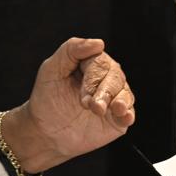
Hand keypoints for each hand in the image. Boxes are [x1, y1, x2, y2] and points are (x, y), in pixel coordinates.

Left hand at [0, 37, 134, 173]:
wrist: (46, 132)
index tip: (82, 96)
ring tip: (102, 110)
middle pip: (115, 76)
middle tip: (87, 105)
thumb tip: (99, 43)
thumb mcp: (51, 69)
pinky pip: (129, 113)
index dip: (93, 78)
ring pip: (125, 93)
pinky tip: (124, 116)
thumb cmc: (47, 98)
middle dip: (103, 91)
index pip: (100, 62)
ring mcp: (112, 98)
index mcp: (89, 63)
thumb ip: (71, 50)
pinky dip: (128, 114)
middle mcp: (104, 78)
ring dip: (117, 102)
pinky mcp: (117, 118)